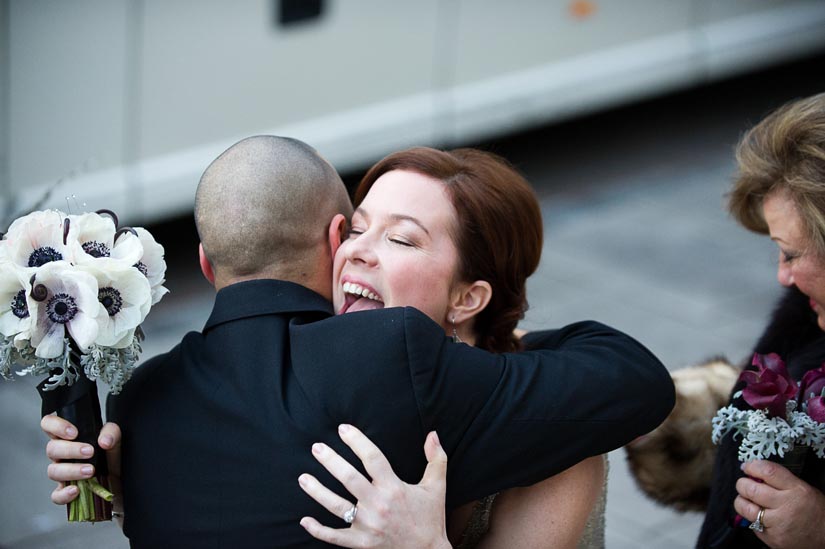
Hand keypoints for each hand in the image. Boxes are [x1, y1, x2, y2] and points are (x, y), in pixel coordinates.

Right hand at [41, 415, 123, 526]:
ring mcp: (63, 474)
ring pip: (53, 471)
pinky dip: (64, 494)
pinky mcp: (67, 492)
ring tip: (91, 471)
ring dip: (71, 470)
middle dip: (70, 450)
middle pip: (51, 449)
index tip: (73, 432)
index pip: (49, 425)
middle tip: (90, 452)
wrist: (123, 481)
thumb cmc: (114, 457)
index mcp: (70, 438)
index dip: (55, 426)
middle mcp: (63, 455)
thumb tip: (104, 441)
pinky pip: (56, 495)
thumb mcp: (117, 440)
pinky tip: (76, 490)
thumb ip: (111, 433)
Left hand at [298, 425, 450, 548]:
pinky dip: (318, 530)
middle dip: (330, 461)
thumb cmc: (430, 518)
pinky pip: (335, 537)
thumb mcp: (437, 487)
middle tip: (316, 448)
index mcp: (394, 488)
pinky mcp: (361, 544)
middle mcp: (378, 505)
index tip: (343, 429)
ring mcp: (367, 526)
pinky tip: (304, 520)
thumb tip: (433, 434)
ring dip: (317, 491)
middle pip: (349, 478)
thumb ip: (436, 459)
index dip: (357, 441)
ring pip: (336, 506)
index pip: (372, 458)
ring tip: (303, 477)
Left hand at [734, 459, 824, 547]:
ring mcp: (779, 523)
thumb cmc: (815, 512)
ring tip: (747, 500)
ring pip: (745, 508)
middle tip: (744, 484)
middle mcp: (787, 506)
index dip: (752, 467)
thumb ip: (780, 481)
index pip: (768, 471)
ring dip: (741, 501)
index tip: (747, 467)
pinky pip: (752, 524)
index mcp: (797, 490)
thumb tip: (754, 474)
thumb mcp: (803, 489)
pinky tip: (760, 517)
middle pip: (751, 489)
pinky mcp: (773, 538)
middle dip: (742, 484)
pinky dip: (752, 519)